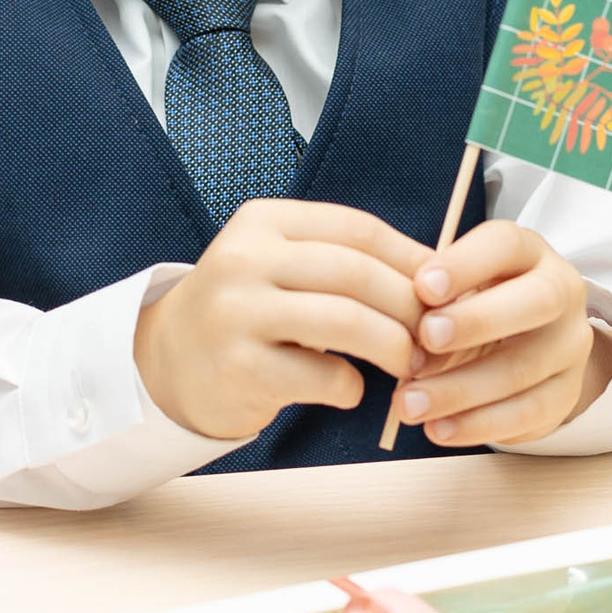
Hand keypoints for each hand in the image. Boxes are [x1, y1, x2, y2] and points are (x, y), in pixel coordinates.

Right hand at [134, 201, 429, 441]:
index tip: (444, 287)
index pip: (357, 229)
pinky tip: (351, 390)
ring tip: (407, 363)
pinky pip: (321, 375)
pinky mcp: (240, 367)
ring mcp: (239, 313)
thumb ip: (343, 259)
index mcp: (264, 222)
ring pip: (345, 321)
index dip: (411, 258)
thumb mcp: (280, 263)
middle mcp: (246, 259)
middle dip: (409, 306)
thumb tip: (435, 273)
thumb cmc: (246, 309)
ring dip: (392, 346)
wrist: (167, 361)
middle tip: (434, 333)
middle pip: (356, 273)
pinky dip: (351, 386)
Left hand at [398, 222, 611, 446]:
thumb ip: (429, 294)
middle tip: (426, 338)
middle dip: (477, 321)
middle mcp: (561, 292)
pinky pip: (526, 414)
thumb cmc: (474, 303)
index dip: (465, 264)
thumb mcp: (456, 285)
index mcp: (528, 252)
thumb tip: (392, 320)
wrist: (527, 341)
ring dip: (461, 388)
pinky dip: (478, 425)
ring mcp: (569, 346)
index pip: (506, 245)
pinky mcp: (565, 394)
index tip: (422, 286)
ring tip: (409, 403)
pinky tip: (438, 429)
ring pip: (523, 367)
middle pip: (535, 301)